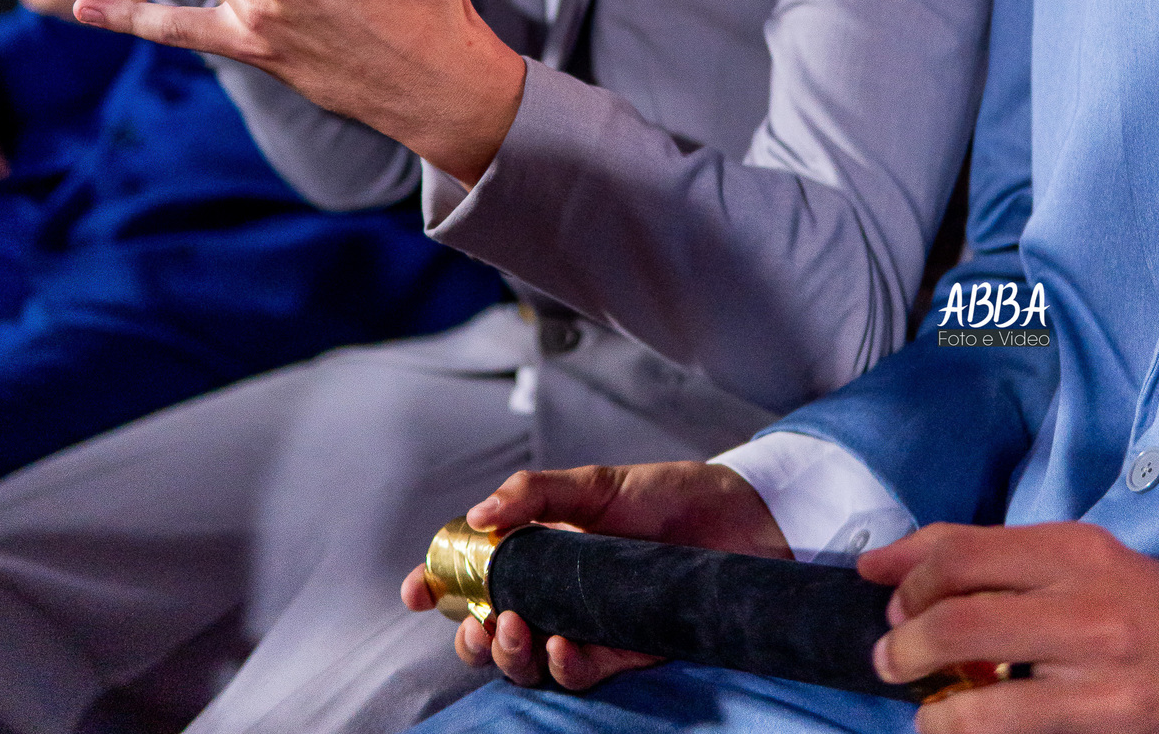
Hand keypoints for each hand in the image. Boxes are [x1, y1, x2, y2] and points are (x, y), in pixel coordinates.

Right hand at [401, 460, 790, 691]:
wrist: (741, 519)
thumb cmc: (666, 495)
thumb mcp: (595, 483)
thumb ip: (534, 494)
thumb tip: (477, 518)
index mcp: (540, 548)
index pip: (478, 573)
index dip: (440, 585)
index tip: (417, 589)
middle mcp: (557, 592)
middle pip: (493, 628)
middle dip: (470, 632)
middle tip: (477, 620)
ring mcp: (588, 624)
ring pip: (530, 660)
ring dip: (509, 654)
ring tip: (512, 628)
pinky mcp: (626, 652)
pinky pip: (582, 674)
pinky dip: (564, 666)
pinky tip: (564, 646)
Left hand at [862, 520, 1158, 730]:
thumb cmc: (1129, 603)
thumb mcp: (1070, 561)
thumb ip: (988, 557)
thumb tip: (887, 565)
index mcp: (1071, 548)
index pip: (961, 550)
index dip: (905, 569)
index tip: (877, 584)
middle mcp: (1085, 602)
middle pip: (961, 615)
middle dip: (906, 638)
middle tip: (889, 653)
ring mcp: (1097, 666)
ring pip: (983, 688)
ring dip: (932, 699)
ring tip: (920, 701)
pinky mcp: (1106, 717)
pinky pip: (1009, 727)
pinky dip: (961, 727)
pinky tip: (948, 724)